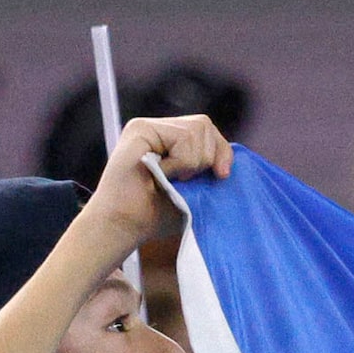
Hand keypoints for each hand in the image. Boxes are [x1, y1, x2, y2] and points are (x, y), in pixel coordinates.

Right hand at [78, 114, 231, 248]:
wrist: (124, 227)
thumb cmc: (155, 216)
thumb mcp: (193, 192)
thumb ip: (207, 172)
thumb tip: (229, 164)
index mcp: (171, 142)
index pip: (208, 132)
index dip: (222, 152)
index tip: (222, 176)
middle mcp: (158, 130)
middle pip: (204, 125)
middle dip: (208, 156)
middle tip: (188, 181)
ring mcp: (148, 127)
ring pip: (197, 129)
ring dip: (191, 162)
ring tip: (171, 179)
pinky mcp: (140, 129)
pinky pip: (182, 137)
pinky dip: (180, 162)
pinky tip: (163, 175)